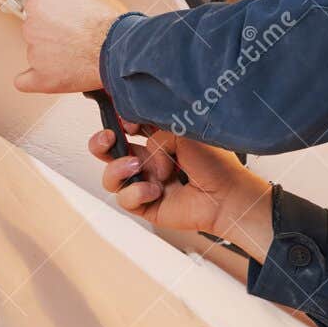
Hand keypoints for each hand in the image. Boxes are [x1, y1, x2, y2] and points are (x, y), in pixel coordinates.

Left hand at [14, 0, 127, 93]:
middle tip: (74, 34)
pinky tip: (42, 75)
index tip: (65, 14)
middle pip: (36, 28)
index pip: (39, 4)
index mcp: (38, 5)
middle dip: (52, 31)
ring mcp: (35, 55)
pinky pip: (25, 82)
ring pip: (37, 52)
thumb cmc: (108, 22)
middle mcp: (31, 29)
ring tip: (75, 54)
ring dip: (51, 53)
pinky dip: (32, 79)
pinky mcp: (43, 79)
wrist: (119, 50)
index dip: (55, 9)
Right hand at [91, 124, 274, 257]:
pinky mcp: (146, 206)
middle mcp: (149, 162)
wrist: (228, 196)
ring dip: (117, 169)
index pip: (126, 128)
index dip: (119, 123)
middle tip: (108, 138)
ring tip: (136, 167)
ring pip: (111, 177)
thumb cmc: (215, 163)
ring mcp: (145, 184)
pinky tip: (155, 189)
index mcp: (158, 140)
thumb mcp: (183, 131)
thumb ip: (156, 129)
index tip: (126, 120)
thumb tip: (139, 145)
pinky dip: (136, 192)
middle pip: (108, 151)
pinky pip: (124, 199)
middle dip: (99, 143)